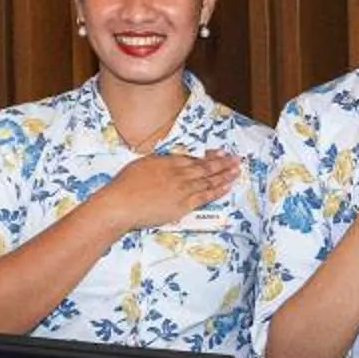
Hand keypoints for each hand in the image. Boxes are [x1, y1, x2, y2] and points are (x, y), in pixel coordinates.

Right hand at [87, 152, 241, 234]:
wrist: (121, 204)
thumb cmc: (125, 185)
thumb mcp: (142, 165)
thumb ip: (159, 163)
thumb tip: (168, 163)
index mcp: (168, 161)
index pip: (194, 158)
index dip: (210, 156)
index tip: (220, 152)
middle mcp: (179, 173)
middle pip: (206, 167)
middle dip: (223, 162)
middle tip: (236, 159)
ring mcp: (183, 189)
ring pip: (209, 180)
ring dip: (225, 175)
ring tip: (237, 171)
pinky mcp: (183, 205)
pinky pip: (205, 196)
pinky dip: (218, 190)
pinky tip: (227, 186)